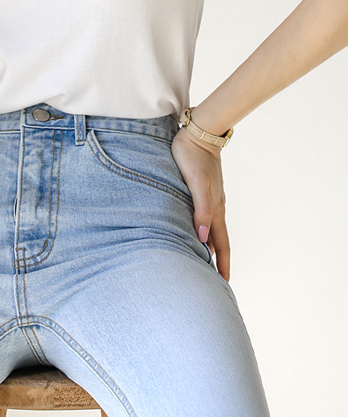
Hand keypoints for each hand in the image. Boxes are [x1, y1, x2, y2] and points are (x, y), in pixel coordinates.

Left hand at [170, 127, 230, 280]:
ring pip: (212, 228)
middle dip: (219, 259)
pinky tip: (198, 231)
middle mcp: (216, 205)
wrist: (199, 133)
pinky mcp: (204, 189)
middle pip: (219, 238)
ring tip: (206, 261)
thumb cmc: (193, 157)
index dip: (223, 263)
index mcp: (215, 207)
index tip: (224, 282)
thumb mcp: (197, 184)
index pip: (221, 242)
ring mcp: (211, 197)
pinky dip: (205, 230)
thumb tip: (203, 238)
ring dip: (212, 246)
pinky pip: (206, 216)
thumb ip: (201, 210)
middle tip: (217, 279)